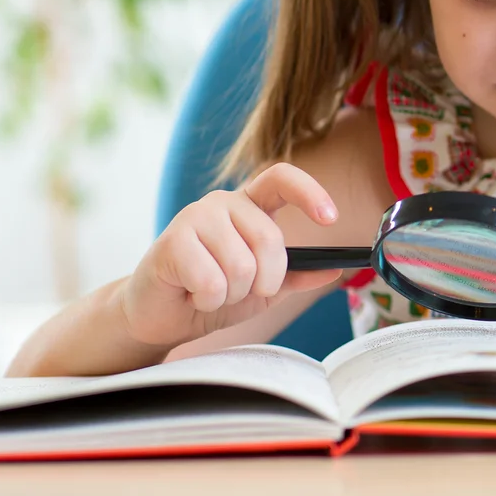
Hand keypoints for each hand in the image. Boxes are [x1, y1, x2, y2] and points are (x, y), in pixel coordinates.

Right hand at [118, 163, 343, 347]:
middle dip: (264, 280)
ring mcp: (195, 216)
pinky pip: (212, 281)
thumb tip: (334, 269)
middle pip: (270, 239)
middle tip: (240, 291)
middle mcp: (223, 202)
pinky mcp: (172, 241)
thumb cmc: (212, 295)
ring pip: (241, 265)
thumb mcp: (264, 290)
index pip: (282, 178)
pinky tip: (192, 294)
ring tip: (211, 291)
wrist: (161, 318)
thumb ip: (296, 276)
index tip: (331, 218)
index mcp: (249, 206)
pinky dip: (208, 300)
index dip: (310, 193)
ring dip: (232, 293)